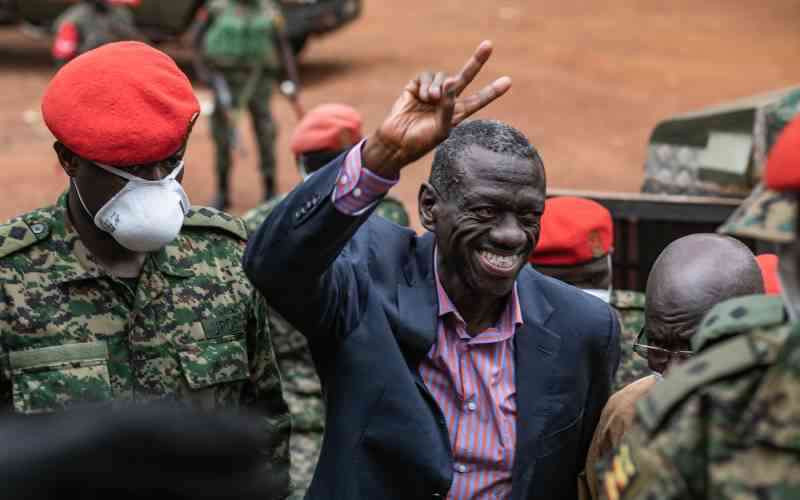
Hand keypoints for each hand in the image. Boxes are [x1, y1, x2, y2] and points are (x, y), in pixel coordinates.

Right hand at [363, 40, 511, 176]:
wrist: (396, 142)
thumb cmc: (420, 141)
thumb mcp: (441, 129)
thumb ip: (449, 107)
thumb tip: (452, 81)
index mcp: (457, 114)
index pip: (479, 100)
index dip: (492, 91)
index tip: (508, 82)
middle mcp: (447, 100)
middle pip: (465, 77)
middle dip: (477, 61)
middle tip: (488, 45)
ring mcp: (431, 93)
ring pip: (442, 77)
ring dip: (438, 87)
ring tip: (431, 100)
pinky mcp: (416, 87)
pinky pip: (426, 77)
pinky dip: (426, 85)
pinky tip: (421, 97)